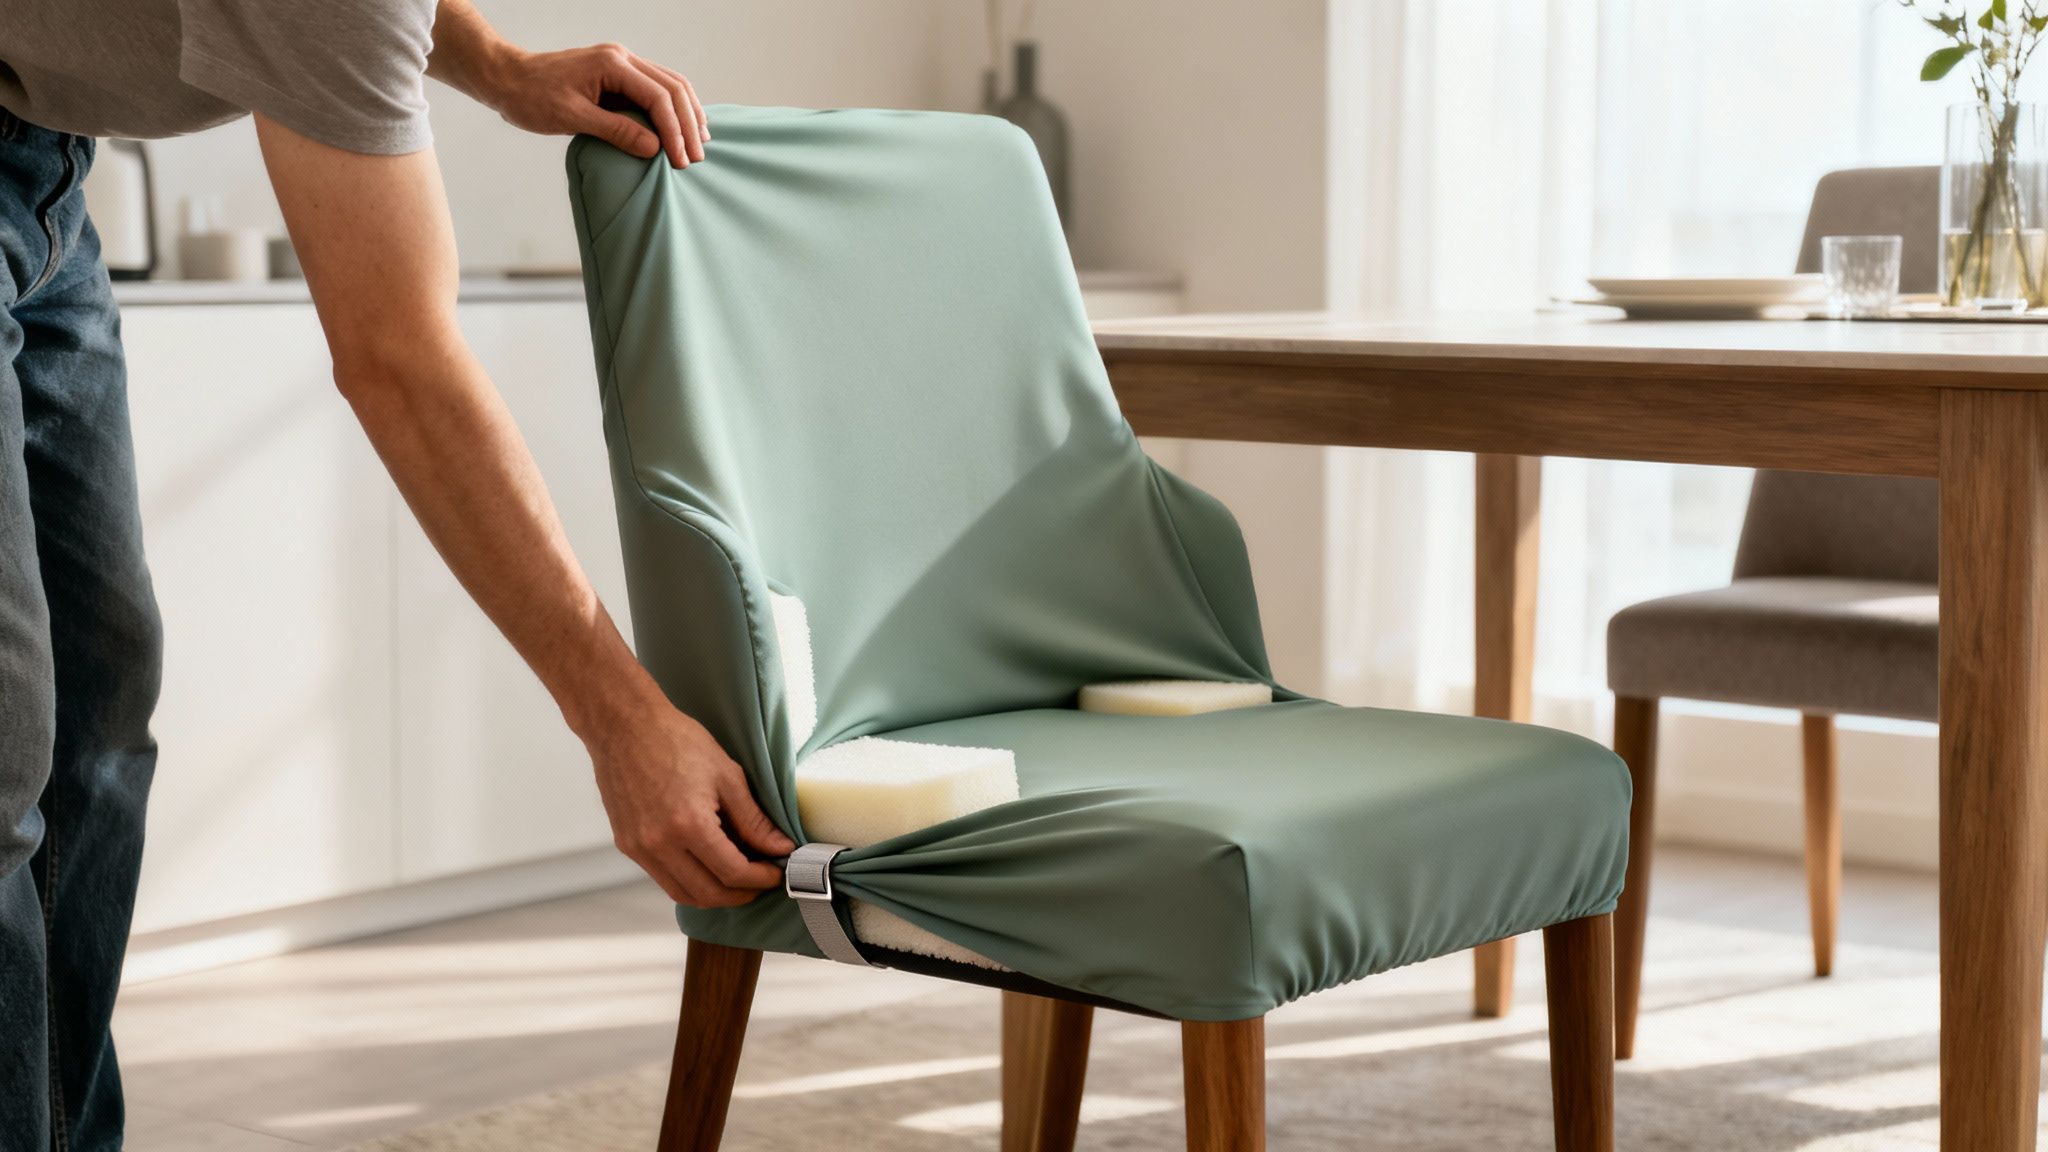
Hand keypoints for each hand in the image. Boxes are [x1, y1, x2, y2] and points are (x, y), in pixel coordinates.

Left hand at [483, 43, 708, 167]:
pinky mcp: (616, 74)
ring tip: (700, 141)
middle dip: (689, 122)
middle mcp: (622, 58)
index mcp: (612, 64)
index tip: (681, 160)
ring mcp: (621, 63)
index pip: (658, 97)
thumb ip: (615, 131)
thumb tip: (654, 148)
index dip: (674, 130)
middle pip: (673, 87)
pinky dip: (672, 109)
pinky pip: (655, 88)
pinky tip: (680, 126)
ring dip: (687, 113)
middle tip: (698, 156)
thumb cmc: (531, 97)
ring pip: (670, 84)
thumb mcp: (572, 118)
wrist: (506, 79)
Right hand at [587, 699, 794, 907]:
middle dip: (740, 894)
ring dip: (714, 894)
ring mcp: (639, 848)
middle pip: (708, 894)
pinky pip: (663, 878)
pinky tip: (707, 864)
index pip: (732, 872)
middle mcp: (659, 844)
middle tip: (760, 881)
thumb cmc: (675, 740)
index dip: (760, 879)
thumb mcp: (727, 775)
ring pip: (682, 894)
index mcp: (688, 824)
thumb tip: (780, 848)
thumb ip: (754, 820)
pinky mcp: (627, 845)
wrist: (624, 725)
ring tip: (737, 878)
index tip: (776, 873)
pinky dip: (689, 881)